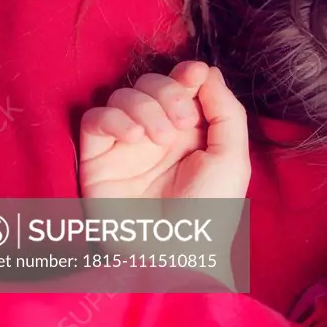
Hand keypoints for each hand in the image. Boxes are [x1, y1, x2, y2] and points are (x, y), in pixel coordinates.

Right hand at [78, 61, 250, 199]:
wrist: (175, 254)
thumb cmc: (210, 211)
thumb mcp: (231, 158)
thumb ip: (226, 111)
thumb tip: (205, 71)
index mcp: (192, 130)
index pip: (183, 84)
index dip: (186, 74)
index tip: (194, 74)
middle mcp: (159, 132)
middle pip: (152, 83)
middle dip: (168, 91)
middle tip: (181, 122)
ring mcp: (127, 145)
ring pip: (123, 95)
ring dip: (144, 106)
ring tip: (157, 138)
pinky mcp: (97, 159)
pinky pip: (95, 119)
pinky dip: (114, 119)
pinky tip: (134, 138)